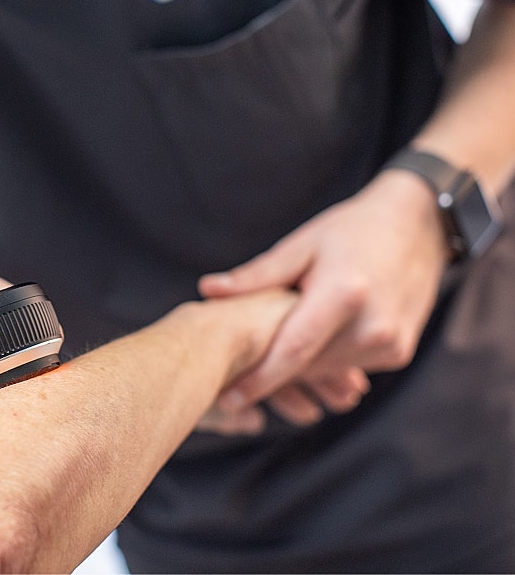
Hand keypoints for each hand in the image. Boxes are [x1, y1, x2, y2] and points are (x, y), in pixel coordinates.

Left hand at [197, 170, 449, 428]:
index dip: (258, 379)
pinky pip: (347, 367)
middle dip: (269, 373)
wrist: (418, 227)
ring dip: (296, 368)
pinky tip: (306, 346)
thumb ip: (257, 276)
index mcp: (344, 294)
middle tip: (230, 376)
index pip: (293, 351)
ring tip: (264, 356)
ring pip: (324, 371)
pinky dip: (323, 361)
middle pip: (306, 366)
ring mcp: (390, 344)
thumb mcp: (301, 245)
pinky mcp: (398, 352)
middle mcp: (372, 326)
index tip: (226, 398)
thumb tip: (207, 290)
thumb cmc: (351, 230)